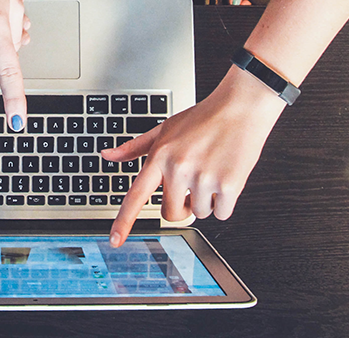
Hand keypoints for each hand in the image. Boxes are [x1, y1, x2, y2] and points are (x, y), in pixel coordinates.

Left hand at [102, 67, 287, 246]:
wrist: (241, 107)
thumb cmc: (203, 118)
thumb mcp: (164, 128)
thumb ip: (135, 147)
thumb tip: (107, 155)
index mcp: (160, 157)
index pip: (136, 196)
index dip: (124, 221)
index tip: (115, 241)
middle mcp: (179, 169)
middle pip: (171, 214)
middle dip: (182, 207)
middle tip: (192, 187)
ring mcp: (204, 178)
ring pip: (199, 213)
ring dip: (206, 201)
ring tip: (211, 172)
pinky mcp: (229, 185)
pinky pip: (221, 213)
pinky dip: (225, 202)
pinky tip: (226, 177)